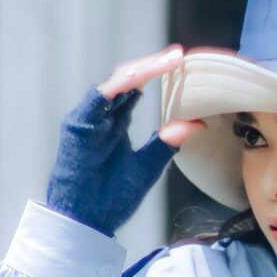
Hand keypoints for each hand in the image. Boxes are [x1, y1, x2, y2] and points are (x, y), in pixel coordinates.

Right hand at [45, 45, 204, 237]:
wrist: (86, 221)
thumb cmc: (112, 197)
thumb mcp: (148, 165)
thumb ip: (168, 142)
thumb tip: (198, 123)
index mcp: (114, 124)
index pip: (135, 89)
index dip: (156, 74)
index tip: (181, 63)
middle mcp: (100, 117)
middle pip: (127, 79)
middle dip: (152, 65)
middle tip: (178, 55)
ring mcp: (87, 119)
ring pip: (114, 83)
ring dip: (141, 69)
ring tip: (166, 60)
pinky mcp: (78, 125)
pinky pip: (100, 97)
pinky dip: (121, 85)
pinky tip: (142, 76)